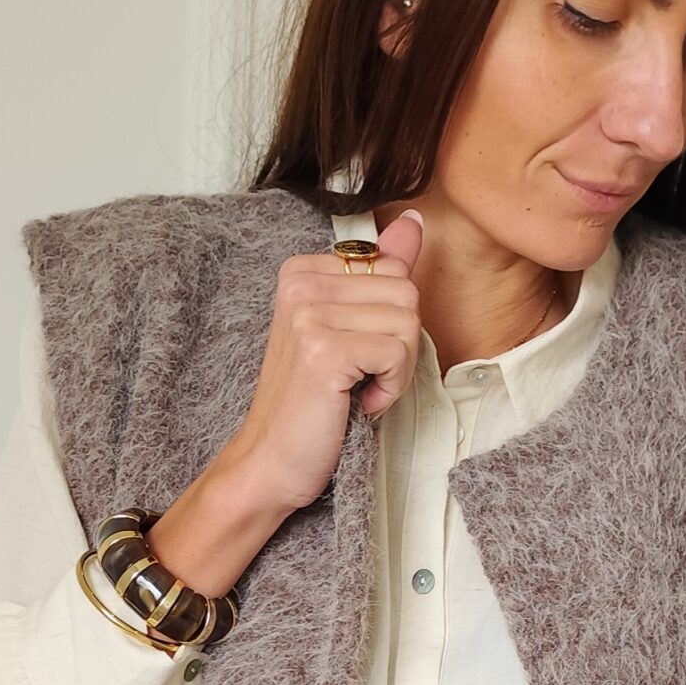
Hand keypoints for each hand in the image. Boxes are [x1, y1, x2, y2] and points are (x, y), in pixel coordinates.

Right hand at [220, 207, 425, 516]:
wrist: (271, 462)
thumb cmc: (312, 404)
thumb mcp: (350, 329)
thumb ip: (380, 273)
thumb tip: (414, 222)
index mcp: (304, 270)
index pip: (394, 270)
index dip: (391, 322)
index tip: (356, 356)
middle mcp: (301, 282)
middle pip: (406, 291)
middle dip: (400, 345)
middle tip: (362, 379)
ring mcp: (308, 313)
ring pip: (407, 322)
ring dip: (397, 371)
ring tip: (357, 391)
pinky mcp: (322, 349)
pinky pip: (397, 353)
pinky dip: (390, 389)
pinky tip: (357, 404)